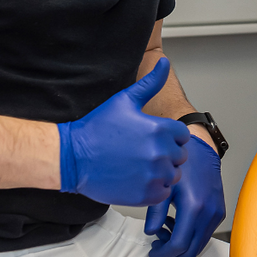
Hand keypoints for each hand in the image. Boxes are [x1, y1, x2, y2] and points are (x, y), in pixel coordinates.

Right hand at [57, 58, 189, 206]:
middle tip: (142, 152)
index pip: (183, 135)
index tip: (151, 138)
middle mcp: (161, 152)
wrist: (73, 156)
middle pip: (180, 156)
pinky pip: (163, 193)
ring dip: (161, 172)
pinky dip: (154, 188)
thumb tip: (164, 63)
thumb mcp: (124, 100)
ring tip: (138, 166)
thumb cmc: (97, 128)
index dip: (169, 136)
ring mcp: (154, 174)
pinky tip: (136, 178)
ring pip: (173, 175)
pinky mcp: (145, 194)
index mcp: (160, 129)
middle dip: (166, 154)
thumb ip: (150, 83)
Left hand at [146, 135, 224, 256]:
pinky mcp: (219, 213)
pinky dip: (190, 237)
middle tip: (157, 245)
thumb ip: (155, 213)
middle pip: (191, 251)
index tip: (152, 251)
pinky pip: (204, 235)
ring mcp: (216, 214)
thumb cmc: (182, 165)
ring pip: (199, 246)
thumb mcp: (164, 187)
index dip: (163, 254)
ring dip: (181, 246)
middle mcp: (209, 213)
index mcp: (194, 207)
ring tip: (165, 230)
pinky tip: (177, 223)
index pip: (178, 245)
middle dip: (172, 254)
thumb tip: (150, 232)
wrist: (202, 151)